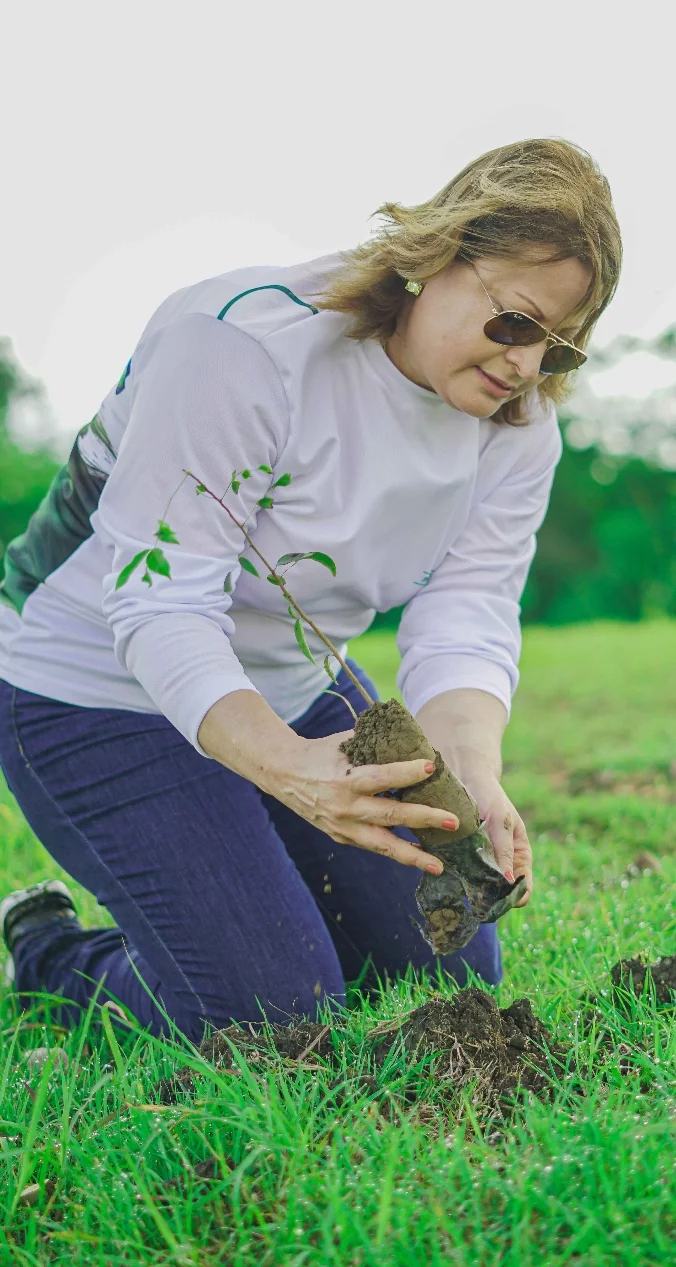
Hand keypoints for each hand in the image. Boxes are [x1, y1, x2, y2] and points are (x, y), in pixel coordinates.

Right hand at [270, 731, 460, 874]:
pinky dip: (395, 851)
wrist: (282, 774)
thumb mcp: (344, 742)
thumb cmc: (320, 752)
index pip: (381, 777)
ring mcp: (342, 827)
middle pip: (390, 815)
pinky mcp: (341, 837)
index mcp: (345, 779)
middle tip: (453, 820)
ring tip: (439, 865)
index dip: (406, 772)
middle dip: (424, 818)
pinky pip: (373, 847)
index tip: (431, 767)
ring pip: (383, 845)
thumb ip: (375, 743)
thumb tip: (413, 735)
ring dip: (413, 856)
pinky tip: (418, 855)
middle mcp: (345, 807)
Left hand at [461, 766, 532, 905]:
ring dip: (472, 891)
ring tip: (461, 890)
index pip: (524, 887)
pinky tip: (446, 877)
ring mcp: (481, 861)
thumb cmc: (490, 796)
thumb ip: (504, 849)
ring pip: (479, 887)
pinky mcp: (460, 856)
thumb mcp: (501, 821)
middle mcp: (501, 862)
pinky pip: (460, 874)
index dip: (516, 898)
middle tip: (477, 899)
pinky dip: (455, 878)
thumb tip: (509, 881)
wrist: (466, 777)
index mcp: (519, 855)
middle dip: (491, 899)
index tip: (500, 899)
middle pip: (501, 893)